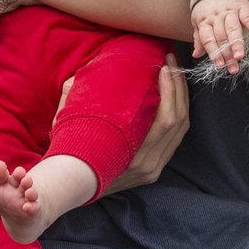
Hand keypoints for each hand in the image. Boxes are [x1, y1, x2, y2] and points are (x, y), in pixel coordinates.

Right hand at [64, 56, 189, 194]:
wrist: (68, 186)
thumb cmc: (66, 154)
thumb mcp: (66, 125)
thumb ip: (73, 96)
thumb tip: (84, 69)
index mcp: (132, 157)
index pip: (165, 121)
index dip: (170, 91)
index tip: (163, 67)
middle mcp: (148, 166)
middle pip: (178, 121)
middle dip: (179, 87)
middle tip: (171, 61)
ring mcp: (153, 169)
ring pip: (181, 129)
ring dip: (182, 98)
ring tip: (174, 72)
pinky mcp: (155, 168)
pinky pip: (176, 137)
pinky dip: (178, 113)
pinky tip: (172, 95)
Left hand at [190, 0, 248, 74]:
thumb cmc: (206, 5)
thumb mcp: (198, 20)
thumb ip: (199, 38)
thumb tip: (196, 55)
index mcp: (204, 21)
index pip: (209, 40)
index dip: (214, 53)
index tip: (219, 65)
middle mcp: (217, 16)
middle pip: (222, 38)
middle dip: (227, 54)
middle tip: (233, 69)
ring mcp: (230, 10)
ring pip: (233, 29)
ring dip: (237, 43)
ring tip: (240, 57)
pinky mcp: (242, 5)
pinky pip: (248, 17)